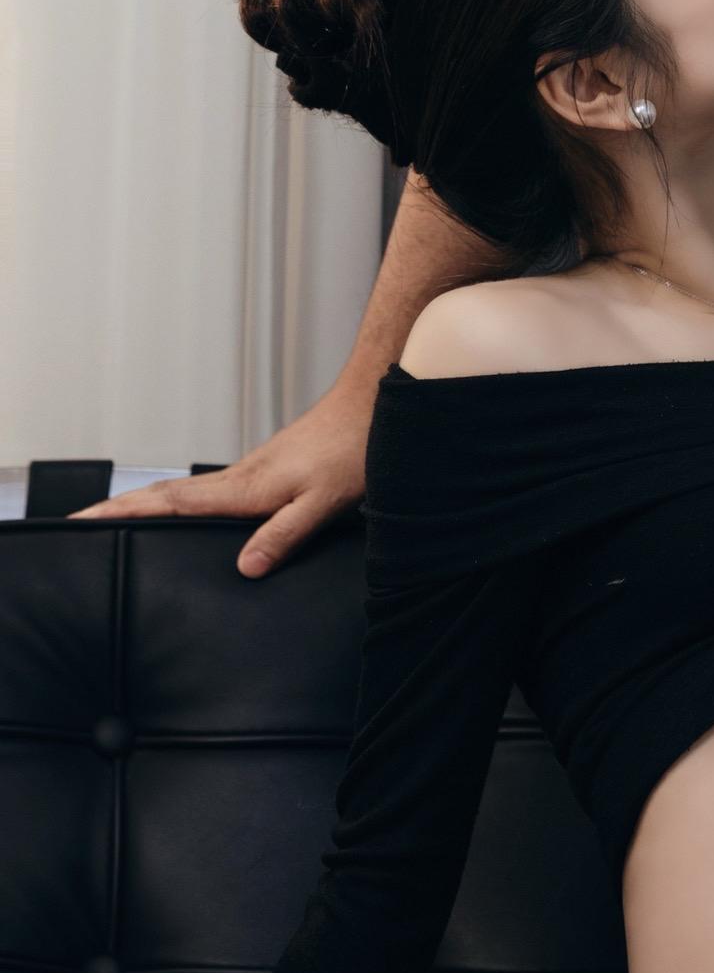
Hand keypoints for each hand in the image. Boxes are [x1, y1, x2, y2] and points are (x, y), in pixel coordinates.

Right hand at [65, 378, 373, 576]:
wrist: (374, 405)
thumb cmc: (354, 451)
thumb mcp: (325, 503)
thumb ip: (284, 534)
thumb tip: (244, 567)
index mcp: (245, 489)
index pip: (171, 504)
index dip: (125, 513)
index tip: (83, 522)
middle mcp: (239, 478)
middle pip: (166, 496)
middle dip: (120, 509)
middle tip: (80, 524)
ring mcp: (250, 472)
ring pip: (186, 492)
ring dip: (146, 504)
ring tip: (115, 520)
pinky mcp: (266, 470)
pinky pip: (210, 490)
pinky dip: (181, 501)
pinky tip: (184, 511)